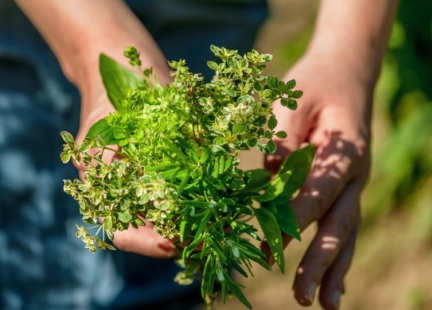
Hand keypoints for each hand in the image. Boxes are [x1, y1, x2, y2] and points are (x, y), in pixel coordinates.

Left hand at [263, 52, 371, 309]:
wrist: (347, 71)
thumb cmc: (317, 82)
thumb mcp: (295, 99)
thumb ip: (283, 139)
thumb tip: (269, 180)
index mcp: (343, 151)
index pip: (315, 194)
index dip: (292, 221)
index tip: (270, 246)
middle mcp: (355, 173)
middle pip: (337, 224)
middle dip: (319, 262)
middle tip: (302, 296)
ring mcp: (354, 182)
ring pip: (346, 231)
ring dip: (334, 269)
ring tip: (325, 304)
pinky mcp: (345, 186)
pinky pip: (342, 223)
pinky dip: (337, 252)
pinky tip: (331, 279)